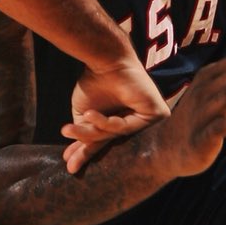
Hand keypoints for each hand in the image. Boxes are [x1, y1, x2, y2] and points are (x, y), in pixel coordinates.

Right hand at [64, 52, 169, 172]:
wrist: (106, 59)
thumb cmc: (95, 82)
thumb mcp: (84, 114)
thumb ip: (85, 135)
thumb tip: (71, 160)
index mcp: (121, 120)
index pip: (104, 141)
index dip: (85, 152)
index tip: (69, 164)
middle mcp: (136, 121)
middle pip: (110, 142)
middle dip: (88, 151)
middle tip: (69, 162)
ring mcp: (148, 119)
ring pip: (115, 136)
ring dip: (90, 134)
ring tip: (68, 129)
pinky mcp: (157, 114)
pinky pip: (126, 128)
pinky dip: (105, 123)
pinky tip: (90, 115)